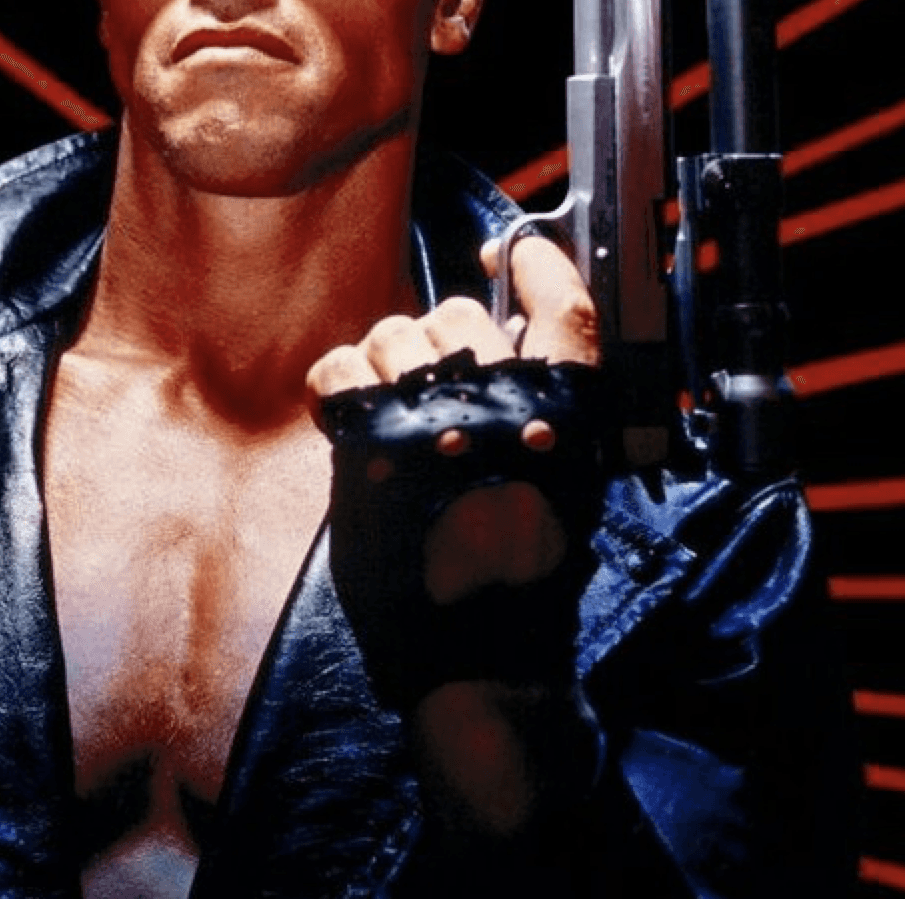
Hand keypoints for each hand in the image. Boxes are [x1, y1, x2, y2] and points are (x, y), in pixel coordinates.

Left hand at [308, 235, 602, 834]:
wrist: (479, 654)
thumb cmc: (523, 576)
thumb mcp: (565, 486)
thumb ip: (542, 413)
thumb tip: (504, 345)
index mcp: (562, 418)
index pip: (566, 313)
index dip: (542, 269)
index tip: (517, 250)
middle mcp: (503, 409)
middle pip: (460, 315)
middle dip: (439, 338)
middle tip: (431, 385)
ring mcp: (434, 423)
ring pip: (396, 335)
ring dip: (387, 364)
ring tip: (392, 413)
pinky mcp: (373, 446)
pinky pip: (341, 366)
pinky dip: (338, 382)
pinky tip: (349, 414)